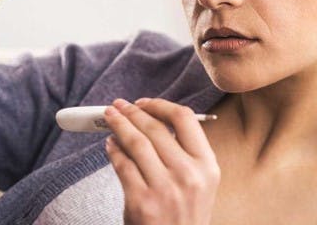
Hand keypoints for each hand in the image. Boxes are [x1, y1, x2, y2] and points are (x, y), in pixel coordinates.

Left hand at [103, 98, 220, 224]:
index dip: (159, 105)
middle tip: (117, 106)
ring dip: (118, 126)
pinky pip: (122, 165)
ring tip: (109, 119)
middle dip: (131, 113)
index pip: (185, 119)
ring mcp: (165, 189)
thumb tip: (151, 120)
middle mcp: (189, 175)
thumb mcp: (199, 184)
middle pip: (155, 129)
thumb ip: (183, 153)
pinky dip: (113, 151)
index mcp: (207, 166)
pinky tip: (109, 146)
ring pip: (135, 143)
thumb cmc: (184, 216)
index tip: (143, 103)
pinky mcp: (142, 202)